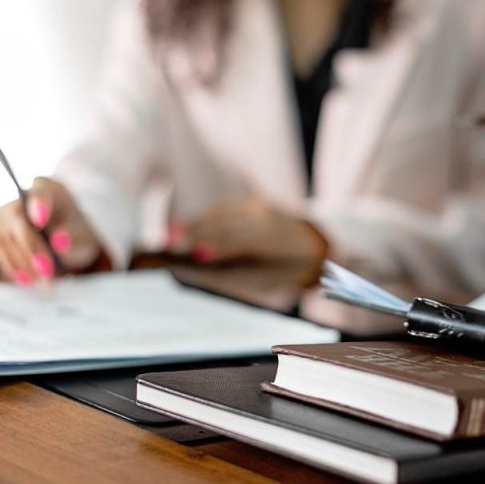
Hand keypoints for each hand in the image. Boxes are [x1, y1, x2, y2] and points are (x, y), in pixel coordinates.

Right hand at [0, 178, 101, 284]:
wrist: (63, 239)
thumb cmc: (74, 233)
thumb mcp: (83, 236)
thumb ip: (73, 238)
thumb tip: (60, 241)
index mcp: (47, 189)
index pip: (40, 194)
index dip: (39, 205)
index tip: (41, 219)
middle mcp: (20, 197)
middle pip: (18, 220)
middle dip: (32, 249)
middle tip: (48, 272)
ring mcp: (3, 214)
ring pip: (4, 238)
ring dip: (22, 263)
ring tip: (43, 282)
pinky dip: (13, 267)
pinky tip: (28, 280)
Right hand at [167, 198, 328, 264]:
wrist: (314, 244)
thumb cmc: (283, 271)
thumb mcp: (263, 281)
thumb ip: (231, 275)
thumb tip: (193, 269)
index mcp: (273, 241)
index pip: (237, 241)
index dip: (213, 246)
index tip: (189, 253)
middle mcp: (266, 218)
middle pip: (225, 224)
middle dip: (196, 233)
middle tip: (171, 244)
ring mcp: (260, 207)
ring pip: (222, 213)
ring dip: (196, 223)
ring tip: (173, 236)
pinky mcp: (254, 202)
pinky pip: (225, 209)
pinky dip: (206, 217)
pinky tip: (189, 226)